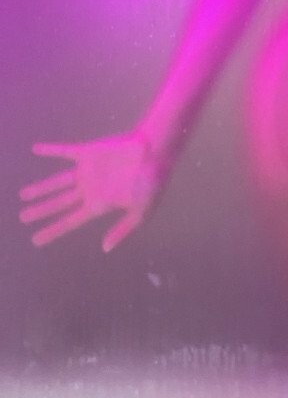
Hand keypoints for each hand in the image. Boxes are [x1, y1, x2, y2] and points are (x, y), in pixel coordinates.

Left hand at [19, 130, 166, 251]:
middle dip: (42, 210)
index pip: (70, 221)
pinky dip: (50, 150)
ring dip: (41, 188)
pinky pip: (65, 152)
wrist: (156, 153)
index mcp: (100, 204)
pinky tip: (36, 149)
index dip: (53, 230)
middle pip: (60, 203)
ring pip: (58, 182)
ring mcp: (87, 171)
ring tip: (22, 195)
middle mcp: (90, 189)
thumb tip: (105, 248)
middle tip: (23, 218)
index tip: (35, 240)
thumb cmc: (151, 183)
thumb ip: (123, 229)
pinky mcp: (88, 152)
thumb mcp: (142, 212)